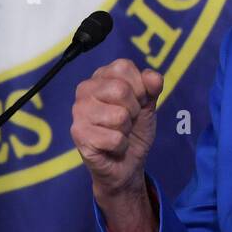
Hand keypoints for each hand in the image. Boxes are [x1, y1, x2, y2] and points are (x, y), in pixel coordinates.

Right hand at [70, 58, 162, 197]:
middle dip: (134, 110)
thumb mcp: (148, 104)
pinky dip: (120, 146)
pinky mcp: (79, 135)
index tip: (137, 101)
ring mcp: (79, 112)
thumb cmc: (134, 130)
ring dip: (126, 129)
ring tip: (118, 132)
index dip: (139, 87)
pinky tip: (112, 147)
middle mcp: (85, 90)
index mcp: (101, 76)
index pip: (124, 67)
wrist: (127, 164)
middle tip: (127, 120)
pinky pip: (114, 138)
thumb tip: (153, 77)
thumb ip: (152, 87)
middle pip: (121, 90)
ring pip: (119, 116)